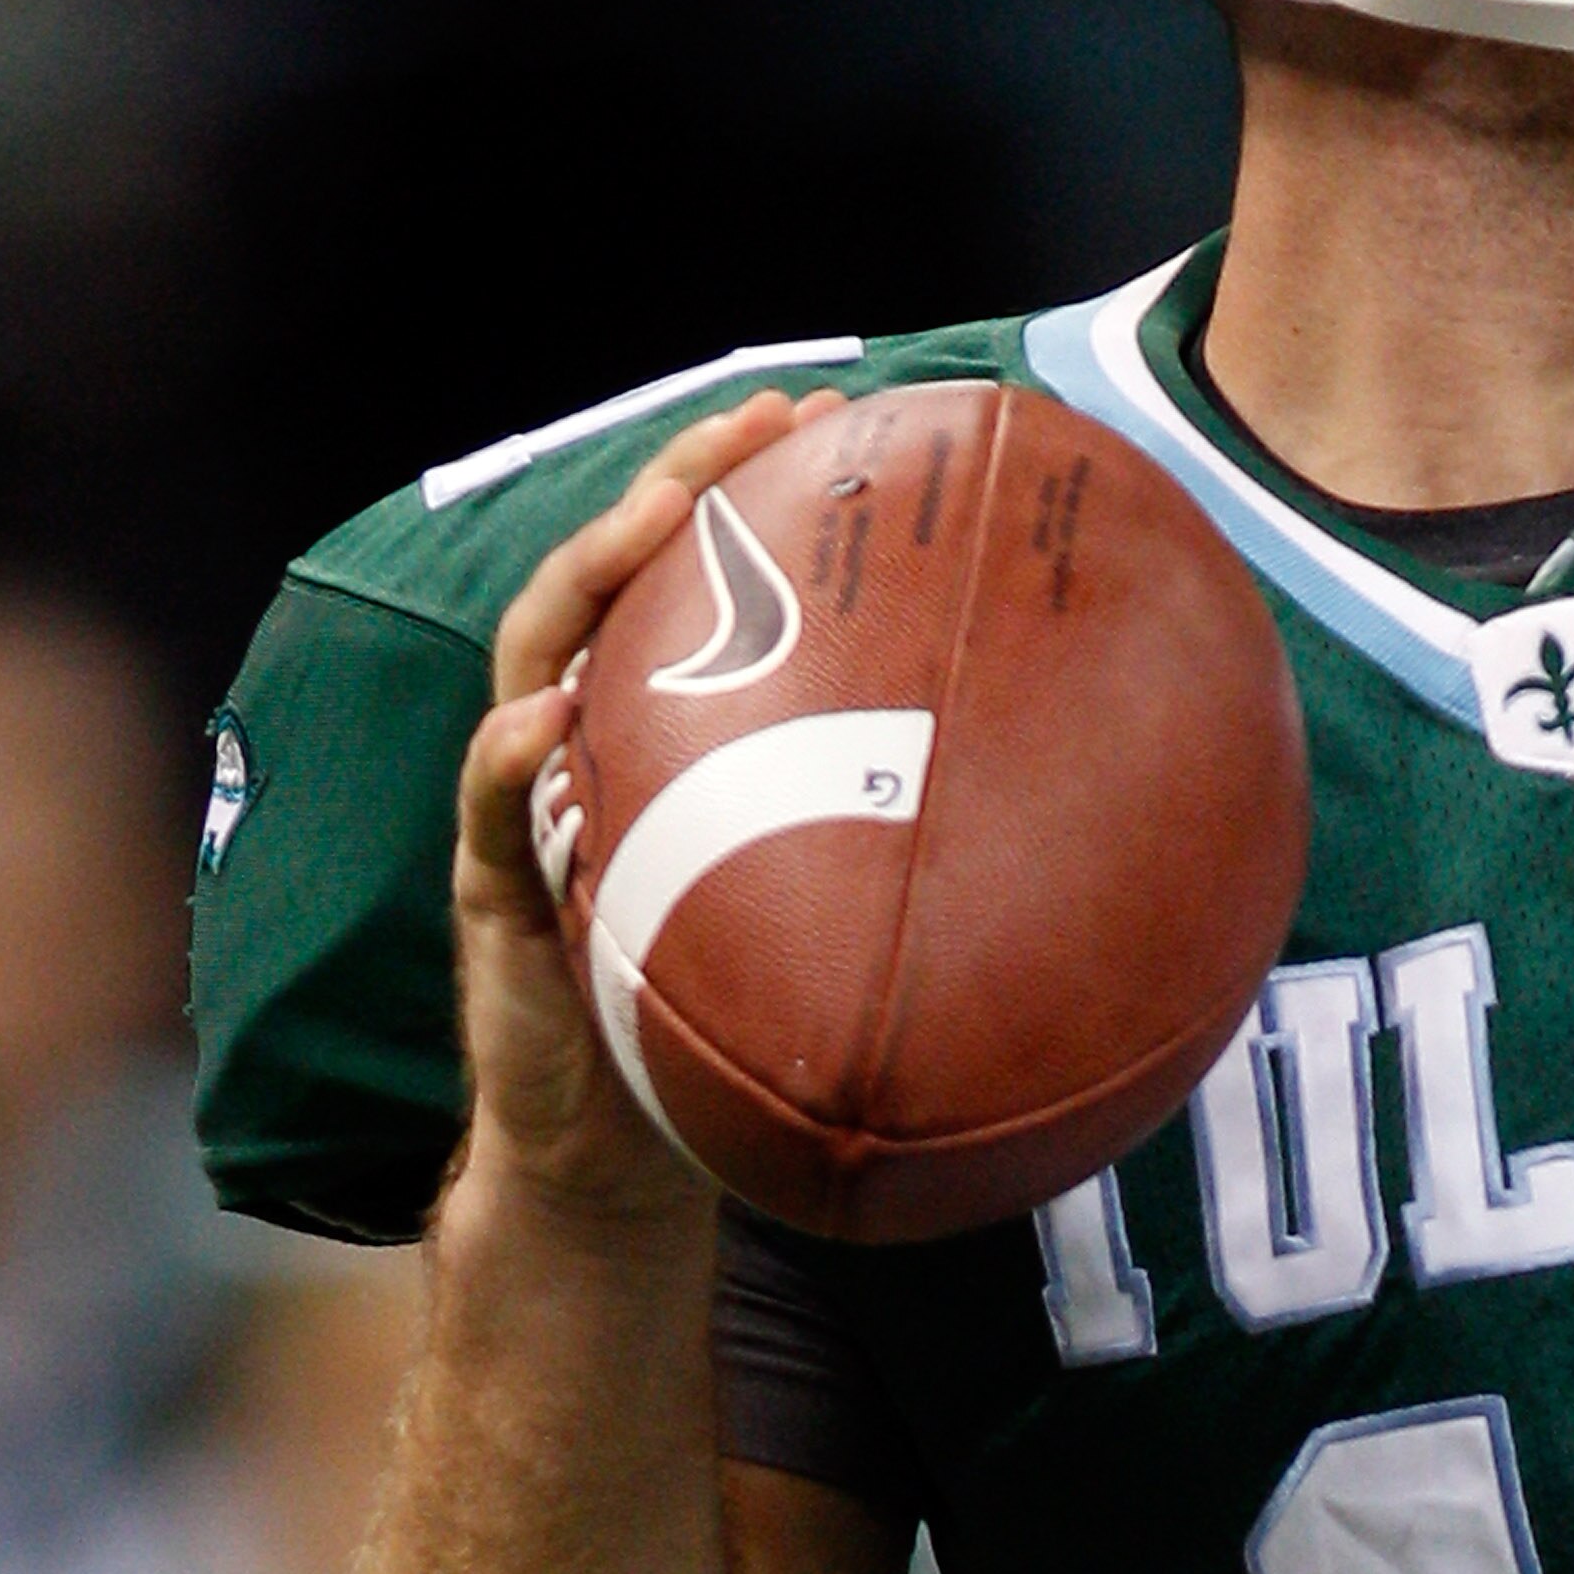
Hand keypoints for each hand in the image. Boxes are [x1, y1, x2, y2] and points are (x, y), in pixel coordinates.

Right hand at [452, 390, 841, 1229]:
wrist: (619, 1159)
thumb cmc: (726, 1026)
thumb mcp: (823, 920)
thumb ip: (896, 851)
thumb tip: (1087, 812)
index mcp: (660, 733)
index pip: (695, 581)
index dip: (748, 489)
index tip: (830, 414)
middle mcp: (584, 746)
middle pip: (612, 580)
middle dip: (673, 486)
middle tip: (749, 424)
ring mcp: (525, 809)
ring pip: (534, 658)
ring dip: (589, 577)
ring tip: (653, 519)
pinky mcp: (490, 894)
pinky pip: (485, 811)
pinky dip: (507, 756)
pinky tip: (548, 721)